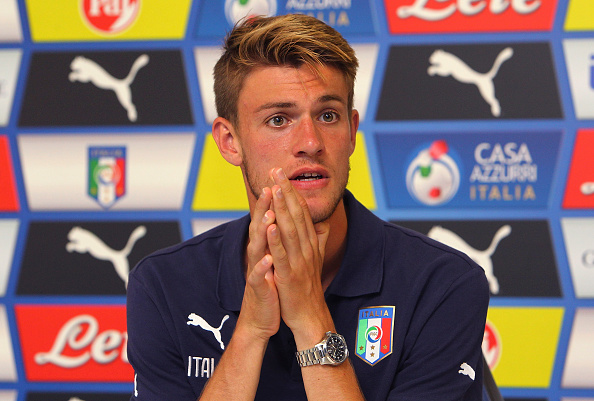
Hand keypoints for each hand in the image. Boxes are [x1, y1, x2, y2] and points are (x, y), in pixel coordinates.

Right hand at [236, 187, 280, 342]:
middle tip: (269, 188)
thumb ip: (281, 239)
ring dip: (262, 233)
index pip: (269, 219)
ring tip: (268, 217)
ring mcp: (256, 271)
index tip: (279, 181)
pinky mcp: (257, 288)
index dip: (274, 201)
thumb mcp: (278, 259)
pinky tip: (268, 260)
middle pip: (259, 228)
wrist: (260, 317)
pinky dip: (262, 268)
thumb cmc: (271, 285)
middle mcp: (258, 255)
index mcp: (266, 247)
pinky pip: (258, 277)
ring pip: (257, 248)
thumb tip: (287, 218)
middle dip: (264, 208)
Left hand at [266, 168, 332, 345]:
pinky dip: (275, 239)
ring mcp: (298, 260)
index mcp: (309, 243)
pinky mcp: (288, 275)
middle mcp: (305, 248)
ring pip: (289, 230)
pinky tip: (269, 224)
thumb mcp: (315, 258)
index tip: (283, 174)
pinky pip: (281, 254)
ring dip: (281, 208)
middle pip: (296, 215)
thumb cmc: (308, 286)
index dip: (292, 192)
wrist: (309, 315)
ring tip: (274, 188)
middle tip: (277, 171)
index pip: (301, 212)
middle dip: (286, 192)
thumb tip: (323, 221)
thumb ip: (319, 239)